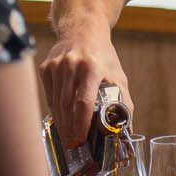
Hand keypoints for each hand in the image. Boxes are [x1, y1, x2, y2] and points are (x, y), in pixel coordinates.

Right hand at [39, 25, 129, 146]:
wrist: (82, 29)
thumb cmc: (103, 55)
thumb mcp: (118, 75)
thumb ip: (125, 103)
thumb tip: (129, 131)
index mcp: (92, 67)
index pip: (83, 101)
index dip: (81, 124)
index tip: (82, 140)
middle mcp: (71, 65)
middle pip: (67, 105)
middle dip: (71, 129)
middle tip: (74, 146)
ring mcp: (56, 66)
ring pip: (56, 103)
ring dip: (62, 123)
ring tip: (68, 139)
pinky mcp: (46, 68)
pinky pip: (50, 96)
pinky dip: (55, 111)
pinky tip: (61, 122)